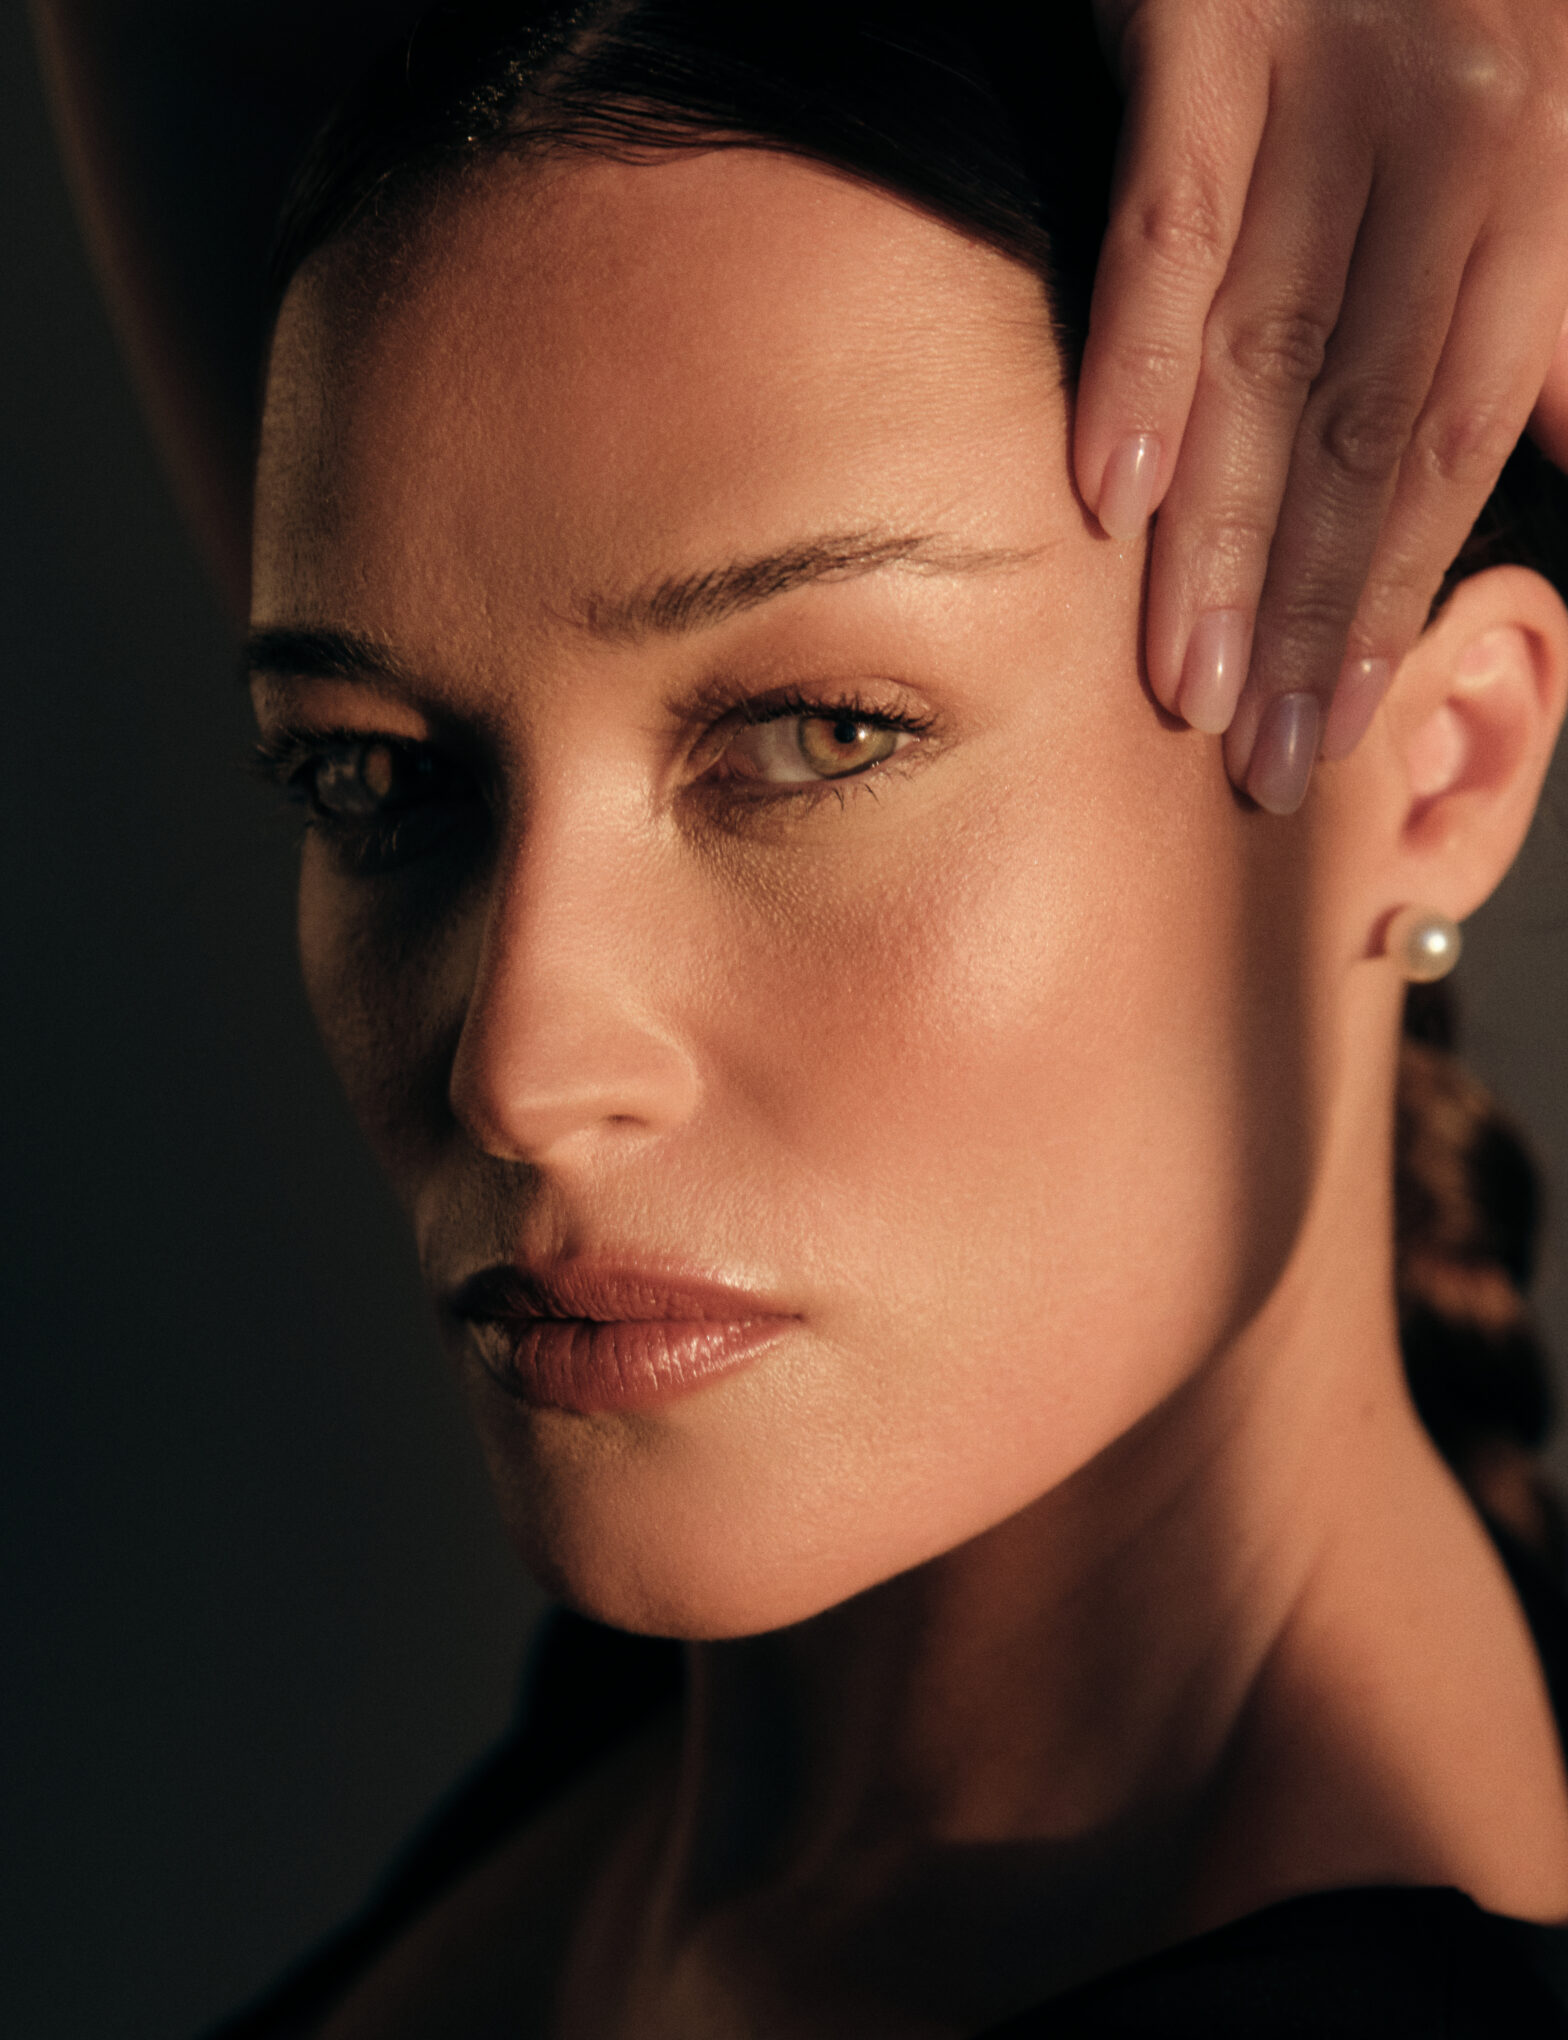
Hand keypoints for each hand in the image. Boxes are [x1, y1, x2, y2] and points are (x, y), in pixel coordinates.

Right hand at [1081, 0, 1567, 811]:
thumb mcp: (1549, 129)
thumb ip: (1558, 305)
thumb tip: (1565, 456)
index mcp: (1542, 178)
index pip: (1452, 435)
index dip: (1391, 588)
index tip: (1339, 716)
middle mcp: (1454, 134)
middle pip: (1359, 422)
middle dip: (1304, 606)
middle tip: (1257, 752)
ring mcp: (1323, 82)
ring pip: (1262, 353)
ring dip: (1213, 536)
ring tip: (1178, 679)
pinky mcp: (1200, 34)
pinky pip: (1164, 224)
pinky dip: (1133, 362)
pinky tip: (1104, 494)